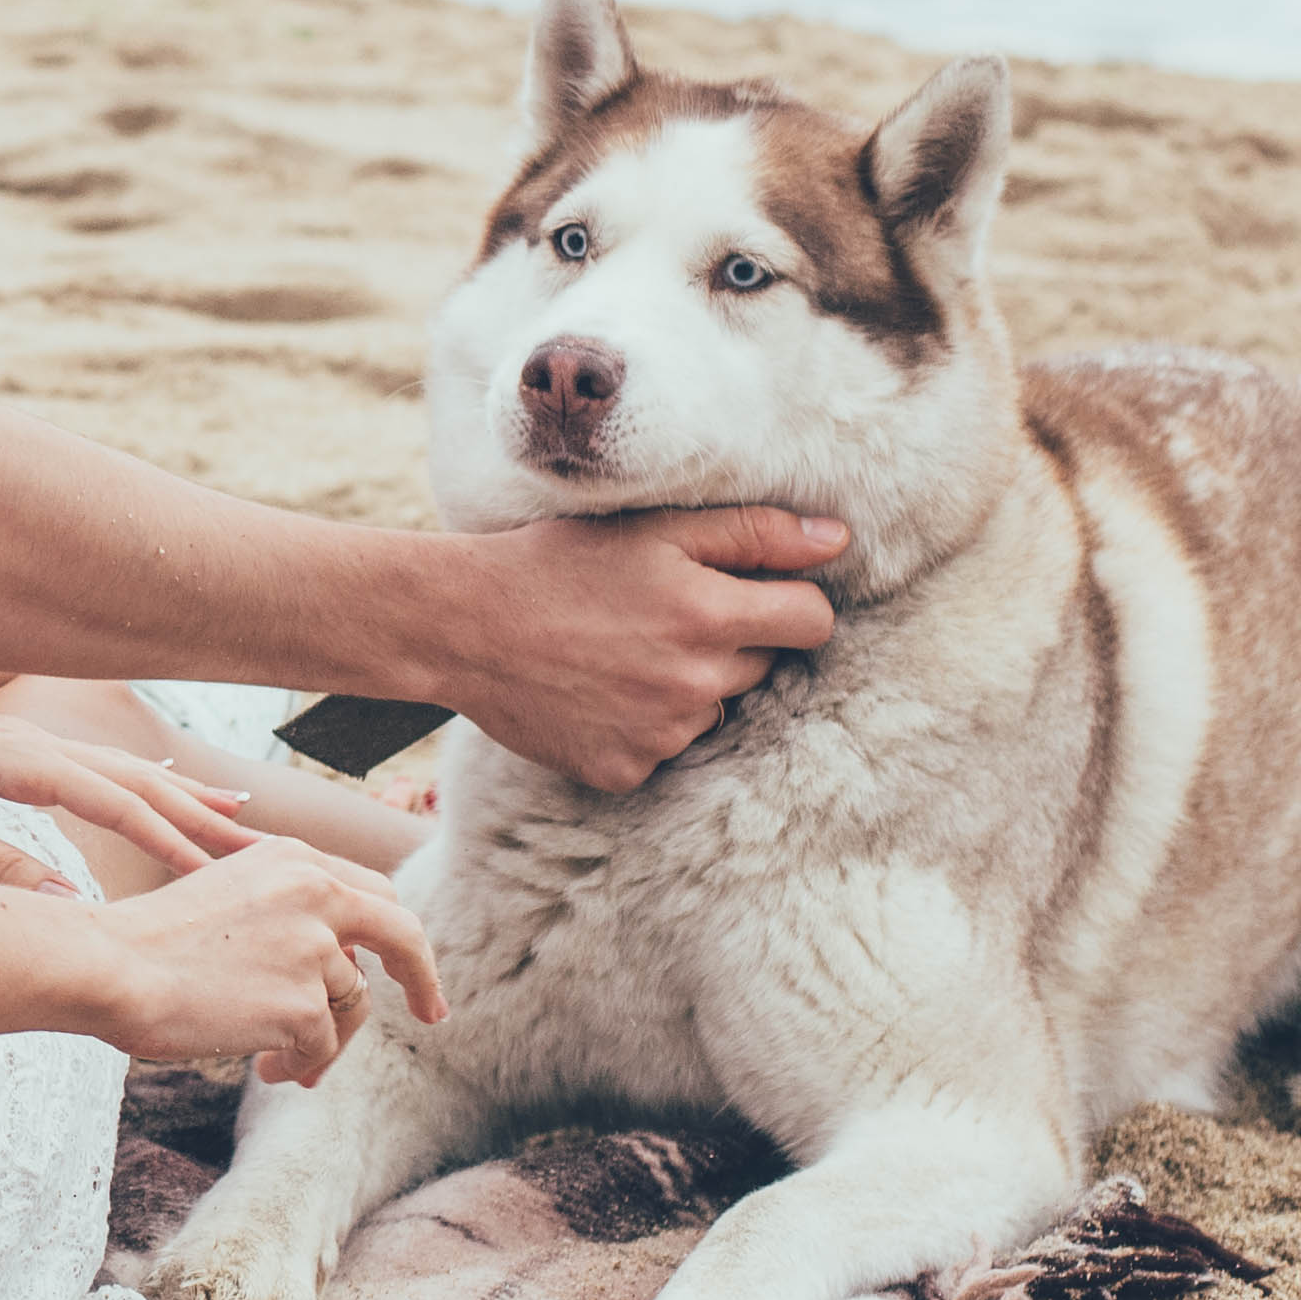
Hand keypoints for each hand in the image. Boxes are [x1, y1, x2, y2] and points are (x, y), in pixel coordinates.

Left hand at [0, 691, 254, 895]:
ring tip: (237, 817)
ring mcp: (19, 749)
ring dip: (180, 796)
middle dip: (200, 813)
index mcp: (15, 759)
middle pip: (134, 778)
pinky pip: (92, 773)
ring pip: (119, 772)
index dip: (169, 838)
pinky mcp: (2, 759)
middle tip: (266, 847)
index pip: (114, 800)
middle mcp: (29, 746)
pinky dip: (137, 787)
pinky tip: (153, 794)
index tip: (220, 874)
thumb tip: (69, 903)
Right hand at [74, 835, 441, 1085]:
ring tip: (285, 1066)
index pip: (375, 894)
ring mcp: (315, 948)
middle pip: (401, 935)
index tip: (411, 968)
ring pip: (353, 1005)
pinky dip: (302, 1064)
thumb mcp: (227, 898)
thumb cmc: (148, 941)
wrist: (110, 966)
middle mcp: (316, 892)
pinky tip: (267, 1071)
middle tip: (431, 1014)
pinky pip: (322, 1047)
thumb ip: (287, 913)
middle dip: (422, 977)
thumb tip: (342, 966)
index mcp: (294, 859)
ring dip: (325, 1040)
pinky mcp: (306, 1003)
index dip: (398, 935)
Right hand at [435, 507, 847, 792]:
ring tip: (622, 653)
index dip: (789, 603)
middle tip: (663, 615)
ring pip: (712, 708)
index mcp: (708, 615)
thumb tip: (838, 540)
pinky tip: (599, 693)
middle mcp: (694, 683)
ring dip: (687, 685)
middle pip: (762, 666)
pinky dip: (642, 726)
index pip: (811, 621)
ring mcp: (659, 736)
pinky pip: (664, 750)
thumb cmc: (558, 564)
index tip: (754, 593)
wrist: (462, 625)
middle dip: (730, 640)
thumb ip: (753, 531)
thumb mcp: (653, 528)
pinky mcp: (624, 771)